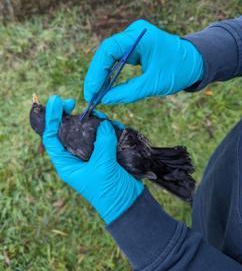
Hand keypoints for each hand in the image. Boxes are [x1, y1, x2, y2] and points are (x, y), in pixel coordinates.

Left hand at [42, 95, 142, 223]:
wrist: (128, 203)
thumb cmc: (108, 190)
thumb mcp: (103, 166)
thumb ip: (102, 143)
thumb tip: (103, 123)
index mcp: (66, 163)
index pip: (52, 137)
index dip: (51, 118)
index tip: (58, 101)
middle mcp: (77, 158)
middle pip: (70, 131)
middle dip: (76, 117)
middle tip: (83, 105)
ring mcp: (92, 156)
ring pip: (89, 132)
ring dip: (97, 122)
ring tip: (105, 118)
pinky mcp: (107, 155)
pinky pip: (105, 137)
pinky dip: (110, 129)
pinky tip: (116, 126)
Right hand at [84, 19, 203, 104]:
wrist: (197, 62)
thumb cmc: (179, 70)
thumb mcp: (154, 84)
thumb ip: (129, 92)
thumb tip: (105, 99)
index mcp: (141, 36)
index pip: (109, 49)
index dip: (97, 71)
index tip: (92, 90)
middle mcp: (135, 33)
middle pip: (106, 52)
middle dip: (97, 75)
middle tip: (91, 95)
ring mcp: (134, 38)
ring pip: (110, 56)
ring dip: (102, 75)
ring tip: (96, 94)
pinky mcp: (135, 47)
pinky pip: (117, 59)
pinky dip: (111, 73)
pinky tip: (105, 87)